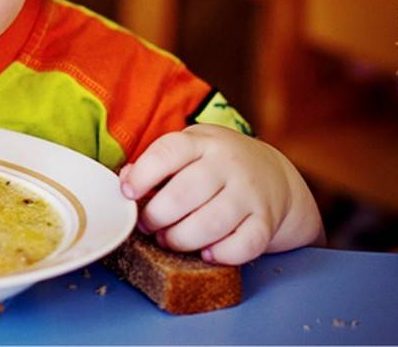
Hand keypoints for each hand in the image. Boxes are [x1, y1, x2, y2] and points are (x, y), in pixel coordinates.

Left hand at [119, 124, 323, 264]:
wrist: (273, 173)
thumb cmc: (215, 164)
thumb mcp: (188, 150)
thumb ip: (155, 163)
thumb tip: (125, 180)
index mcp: (201, 142)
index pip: (168, 152)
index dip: (142, 175)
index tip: (127, 193)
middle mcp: (228, 164)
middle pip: (184, 194)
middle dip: (156, 216)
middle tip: (147, 225)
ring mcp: (250, 192)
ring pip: (211, 223)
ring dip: (181, 239)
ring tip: (168, 240)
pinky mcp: (266, 220)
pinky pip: (245, 244)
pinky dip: (222, 254)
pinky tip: (206, 253)